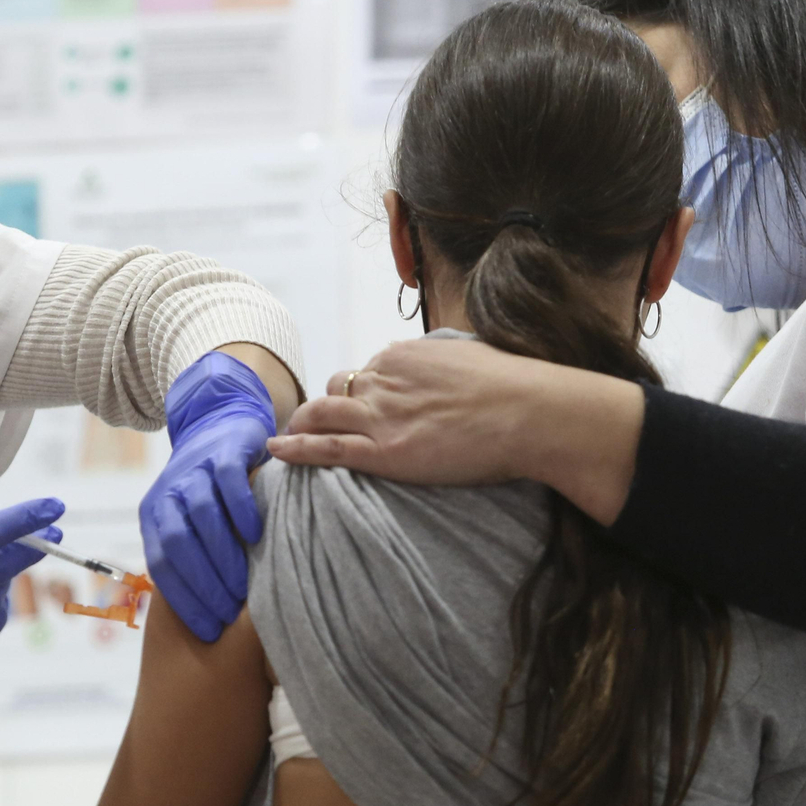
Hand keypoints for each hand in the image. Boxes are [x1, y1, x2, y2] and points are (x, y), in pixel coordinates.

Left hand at [140, 353, 276, 641]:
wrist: (221, 422)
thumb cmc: (212, 489)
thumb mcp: (190, 520)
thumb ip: (191, 555)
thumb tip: (208, 616)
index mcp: (154, 514)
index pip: (161, 565)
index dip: (184, 600)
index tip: (208, 629)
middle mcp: (168, 491)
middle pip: (178, 543)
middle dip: (203, 584)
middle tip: (229, 614)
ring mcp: (196, 468)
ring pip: (201, 515)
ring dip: (223, 555)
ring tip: (245, 587)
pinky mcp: (225, 450)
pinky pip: (229, 482)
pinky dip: (241, 510)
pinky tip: (257, 536)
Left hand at [266, 338, 645, 522]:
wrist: (530, 413)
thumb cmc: (517, 389)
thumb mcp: (474, 357)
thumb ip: (449, 364)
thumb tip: (452, 370)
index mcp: (406, 354)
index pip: (372, 369)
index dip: (367, 389)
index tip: (367, 405)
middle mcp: (385, 377)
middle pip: (341, 388)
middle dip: (328, 404)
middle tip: (318, 421)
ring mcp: (380, 414)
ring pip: (322, 414)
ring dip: (302, 423)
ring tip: (288, 436)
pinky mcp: (382, 450)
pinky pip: (325, 448)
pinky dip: (296, 448)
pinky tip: (276, 450)